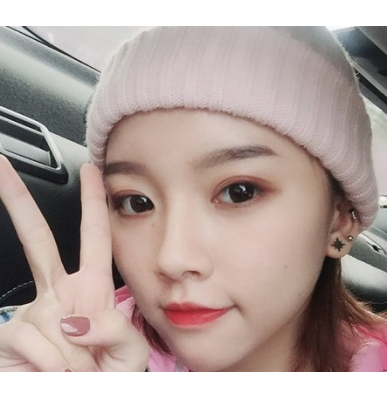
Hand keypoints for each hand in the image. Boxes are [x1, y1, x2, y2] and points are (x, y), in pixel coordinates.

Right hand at [0, 156, 148, 370]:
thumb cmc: (109, 378)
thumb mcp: (129, 352)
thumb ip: (116, 329)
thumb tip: (74, 320)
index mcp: (91, 290)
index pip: (95, 237)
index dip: (92, 203)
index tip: (89, 171)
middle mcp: (59, 294)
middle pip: (38, 239)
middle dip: (20, 203)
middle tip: (2, 165)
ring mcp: (32, 313)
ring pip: (47, 317)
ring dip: (70, 354)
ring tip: (76, 371)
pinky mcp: (10, 335)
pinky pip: (31, 339)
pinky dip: (51, 363)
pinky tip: (52, 372)